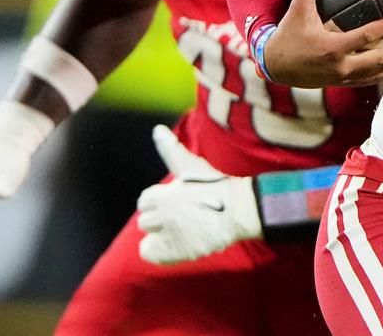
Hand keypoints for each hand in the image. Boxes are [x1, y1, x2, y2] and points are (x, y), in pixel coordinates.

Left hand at [137, 125, 261, 264]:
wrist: (237, 210)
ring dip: (162, 234)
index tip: (178, 201)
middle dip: (161, 218)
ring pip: (148, 235)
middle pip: (145, 220)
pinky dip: (159, 251)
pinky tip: (177, 245)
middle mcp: (160, 215)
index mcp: (159, 195)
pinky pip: (149, 253)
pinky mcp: (173, 252)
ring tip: (183, 230)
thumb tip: (157, 129)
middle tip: (184, 216)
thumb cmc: (214, 185)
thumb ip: (169, 148)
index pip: (145, 200)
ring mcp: (167, 234)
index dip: (160, 201)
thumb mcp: (189, 165)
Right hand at [262, 0, 382, 87]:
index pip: (366, 37)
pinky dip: (382, 74)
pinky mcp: (341, 83)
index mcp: (333, 47)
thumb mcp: (298, 9)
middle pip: (380, 61)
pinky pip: (367, 81)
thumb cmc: (288, 37)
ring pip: (377, 76)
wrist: (275, 66)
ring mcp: (343, 77)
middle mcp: (341, 66)